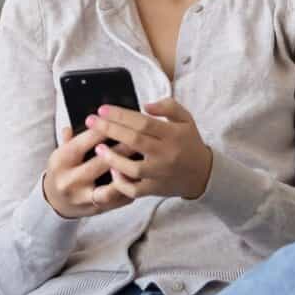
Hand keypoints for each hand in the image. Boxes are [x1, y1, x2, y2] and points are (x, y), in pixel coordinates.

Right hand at [43, 122, 136, 218]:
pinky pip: (117, 201)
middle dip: (122, 150)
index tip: (120, 119)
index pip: (85, 142)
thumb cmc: (62, 171)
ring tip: (143, 162)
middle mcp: (71, 180)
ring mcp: (83, 197)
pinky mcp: (96, 209)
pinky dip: (130, 190)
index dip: (104, 129)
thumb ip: (74, 136)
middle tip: (140, 138)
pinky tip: (142, 180)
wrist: (54, 202)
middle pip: (100, 163)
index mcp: (62, 161)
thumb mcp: (61, 151)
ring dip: (128, 174)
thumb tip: (90, 119)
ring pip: (110, 188)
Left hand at [84, 97, 213, 201]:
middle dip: (109, 130)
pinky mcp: (155, 189)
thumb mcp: (185, 119)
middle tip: (91, 121)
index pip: (143, 122)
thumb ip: (168, 107)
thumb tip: (145, 105)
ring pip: (133, 168)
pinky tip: (112, 171)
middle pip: (134, 141)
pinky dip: (121, 182)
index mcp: (173, 134)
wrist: (203, 174)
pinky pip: (134, 190)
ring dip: (112, 158)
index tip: (103, 110)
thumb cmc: (189, 142)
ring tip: (97, 147)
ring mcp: (160, 173)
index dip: (121, 115)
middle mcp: (166, 154)